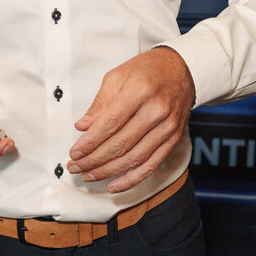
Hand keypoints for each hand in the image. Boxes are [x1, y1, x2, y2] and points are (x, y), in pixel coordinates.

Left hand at [67, 47, 194, 192]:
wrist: (181, 70)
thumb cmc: (147, 70)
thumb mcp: (117, 76)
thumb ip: (100, 104)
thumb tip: (83, 127)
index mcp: (139, 90)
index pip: (110, 123)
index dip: (90, 142)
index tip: (74, 152)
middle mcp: (156, 110)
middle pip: (121, 144)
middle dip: (94, 160)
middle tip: (75, 166)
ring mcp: (167, 127)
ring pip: (134, 158)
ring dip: (108, 171)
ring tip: (89, 175)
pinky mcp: (173, 139)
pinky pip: (151, 165)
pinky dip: (131, 179)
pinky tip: (114, 185)